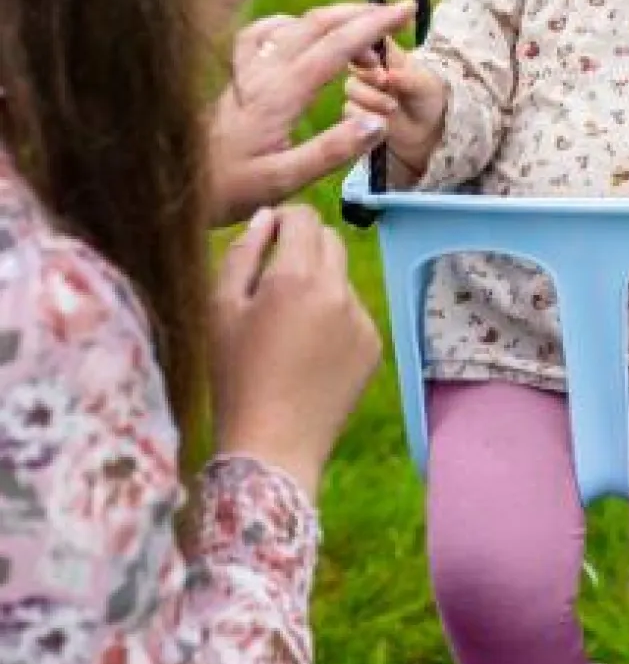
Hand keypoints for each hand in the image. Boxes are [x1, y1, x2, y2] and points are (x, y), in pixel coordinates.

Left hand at [208, 0, 415, 225]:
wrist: (174, 185)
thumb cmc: (229, 189)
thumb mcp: (284, 181)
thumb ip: (332, 151)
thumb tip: (377, 121)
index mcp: (279, 95)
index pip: (335, 45)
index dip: (374, 25)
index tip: (406, 10)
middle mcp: (262, 72)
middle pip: (317, 22)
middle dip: (362, 12)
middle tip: (397, 14)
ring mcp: (245, 69)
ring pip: (294, 23)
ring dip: (334, 17)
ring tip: (363, 27)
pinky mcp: (235, 75)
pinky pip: (263, 33)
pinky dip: (292, 24)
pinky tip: (302, 31)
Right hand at [210, 204, 382, 498]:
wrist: (273, 445)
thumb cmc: (235, 375)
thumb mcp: (221, 309)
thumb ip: (243, 254)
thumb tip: (265, 218)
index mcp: (297, 277)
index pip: (304, 217)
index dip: (284, 220)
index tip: (267, 239)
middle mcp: (338, 291)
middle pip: (330, 240)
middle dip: (304, 246)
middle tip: (275, 279)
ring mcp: (361, 319)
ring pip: (341, 277)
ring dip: (319, 284)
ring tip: (288, 327)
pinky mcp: (373, 345)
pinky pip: (353, 313)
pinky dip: (333, 318)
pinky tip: (307, 352)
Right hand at [344, 36, 447, 179]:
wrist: (427, 130)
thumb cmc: (426, 98)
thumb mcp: (423, 85)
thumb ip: (407, 78)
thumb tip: (389, 75)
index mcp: (385, 53)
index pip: (369, 38)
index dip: (368, 44)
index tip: (377, 57)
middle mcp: (368, 69)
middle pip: (354, 62)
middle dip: (368, 73)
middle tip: (385, 81)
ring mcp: (360, 90)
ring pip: (351, 88)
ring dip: (371, 98)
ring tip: (392, 107)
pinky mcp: (355, 112)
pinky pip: (351, 111)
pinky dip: (367, 116)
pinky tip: (382, 122)